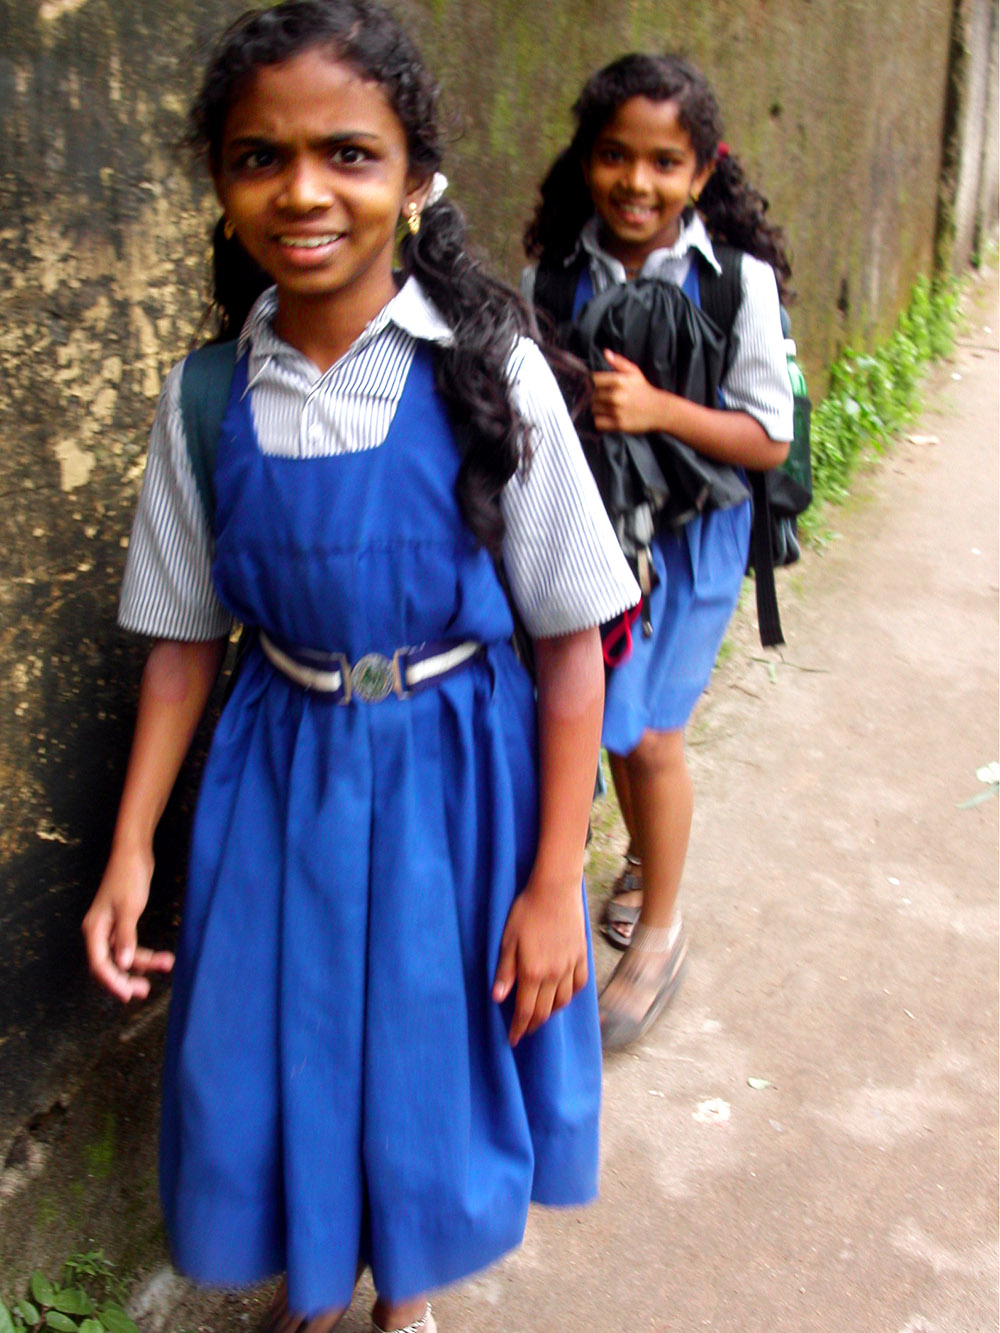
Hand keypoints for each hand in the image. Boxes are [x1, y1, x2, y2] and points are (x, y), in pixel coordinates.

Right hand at [82, 845, 173, 1002]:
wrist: (134, 853)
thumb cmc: (128, 877)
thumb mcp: (129, 908)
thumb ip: (125, 937)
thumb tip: (123, 964)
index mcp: (94, 929)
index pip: (99, 965)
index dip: (112, 982)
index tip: (128, 995)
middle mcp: (98, 931)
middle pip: (108, 965)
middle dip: (126, 979)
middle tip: (145, 990)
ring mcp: (109, 927)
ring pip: (122, 955)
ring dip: (142, 963)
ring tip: (167, 964)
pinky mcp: (121, 922)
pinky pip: (128, 946)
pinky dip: (142, 953)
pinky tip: (157, 958)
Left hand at [492, 877, 588, 1045]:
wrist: (555, 891)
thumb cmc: (526, 912)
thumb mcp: (508, 940)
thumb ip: (505, 971)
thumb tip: (498, 998)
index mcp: (533, 972)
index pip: (526, 1011)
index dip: (519, 1028)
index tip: (513, 1039)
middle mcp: (554, 975)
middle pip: (545, 1011)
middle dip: (533, 1025)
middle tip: (524, 1031)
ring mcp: (570, 966)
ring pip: (563, 1001)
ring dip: (551, 1012)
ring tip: (540, 1014)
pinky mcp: (581, 956)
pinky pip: (579, 985)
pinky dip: (570, 995)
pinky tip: (562, 995)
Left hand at [591, 350, 673, 433]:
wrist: (659, 410)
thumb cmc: (644, 391)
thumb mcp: (634, 372)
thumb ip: (619, 362)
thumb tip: (606, 352)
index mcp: (618, 380)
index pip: (592, 380)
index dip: (588, 382)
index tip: (590, 385)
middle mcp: (615, 396)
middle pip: (591, 396)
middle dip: (592, 396)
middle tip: (598, 397)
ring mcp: (616, 411)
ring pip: (593, 409)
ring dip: (595, 409)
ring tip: (603, 407)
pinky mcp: (618, 424)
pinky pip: (598, 423)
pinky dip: (598, 421)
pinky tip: (604, 417)